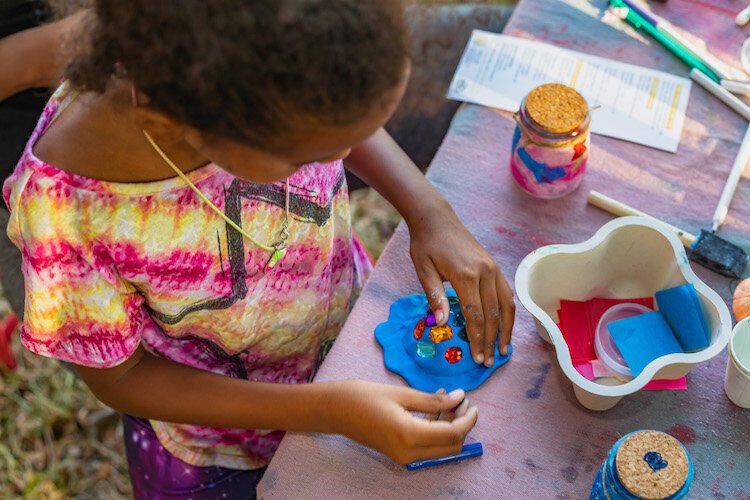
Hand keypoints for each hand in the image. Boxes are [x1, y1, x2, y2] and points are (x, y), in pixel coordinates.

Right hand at [332, 381, 477, 464]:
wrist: (334, 411)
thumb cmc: (363, 396)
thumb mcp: (401, 393)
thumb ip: (433, 400)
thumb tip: (459, 398)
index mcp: (410, 435)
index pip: (453, 435)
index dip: (468, 420)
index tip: (473, 403)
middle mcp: (409, 452)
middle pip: (451, 446)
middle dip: (462, 425)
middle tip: (462, 401)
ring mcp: (404, 456)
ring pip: (441, 448)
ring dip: (450, 426)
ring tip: (449, 399)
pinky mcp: (399, 454)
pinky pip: (427, 446)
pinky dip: (436, 429)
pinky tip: (435, 408)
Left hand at [407, 201, 514, 365]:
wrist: (437, 218)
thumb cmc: (425, 245)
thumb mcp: (423, 270)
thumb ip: (435, 297)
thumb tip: (443, 323)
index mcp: (466, 275)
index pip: (475, 315)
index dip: (477, 339)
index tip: (477, 357)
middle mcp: (485, 272)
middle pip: (493, 314)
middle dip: (491, 340)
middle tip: (488, 361)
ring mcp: (493, 268)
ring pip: (506, 305)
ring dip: (505, 329)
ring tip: (502, 350)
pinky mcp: (495, 266)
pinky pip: (506, 293)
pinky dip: (508, 312)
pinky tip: (504, 326)